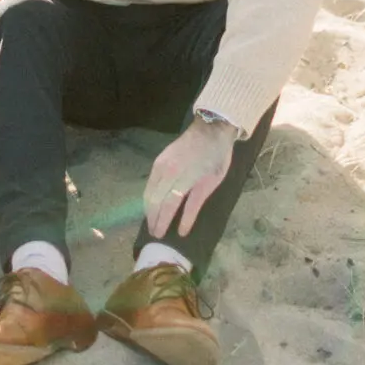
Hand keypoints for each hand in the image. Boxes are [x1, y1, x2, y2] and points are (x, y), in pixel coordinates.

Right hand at [144, 118, 235, 238]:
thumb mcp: (211, 183)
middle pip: (155, 199)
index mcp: (184, 177)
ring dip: (148, 208)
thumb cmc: (216, 158)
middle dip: (152, 218)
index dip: (162, 222)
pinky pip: (149, 183)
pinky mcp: (158, 160)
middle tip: (154, 233)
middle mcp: (167, 170)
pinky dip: (148, 196)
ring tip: (151, 222)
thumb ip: (195, 206)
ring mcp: (160, 163)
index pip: (168, 205)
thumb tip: (183, 229)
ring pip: (148, 191)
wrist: (210, 129)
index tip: (159, 236)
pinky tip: (151, 204)